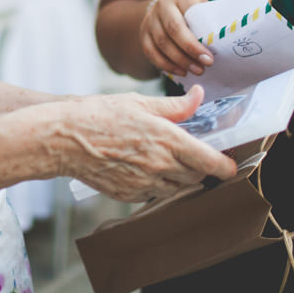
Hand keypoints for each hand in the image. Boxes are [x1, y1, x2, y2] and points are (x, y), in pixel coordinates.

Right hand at [50, 86, 236, 201]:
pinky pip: (155, 194)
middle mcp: (160, 165)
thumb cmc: (98, 115)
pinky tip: (145, 167)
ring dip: (181, 177)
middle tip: (194, 152)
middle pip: (198, 176)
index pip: (210, 161)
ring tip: (167, 158)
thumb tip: (198, 96)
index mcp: (166, 139)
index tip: (230, 163)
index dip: (226, 165)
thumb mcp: (139, 102)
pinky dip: (159, 184)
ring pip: (179, 188)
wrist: (63, 141)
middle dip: (202, 167)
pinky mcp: (130, 195)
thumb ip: (174, 106)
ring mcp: (145, 184)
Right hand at [139, 0, 213, 76]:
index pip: (188, 15)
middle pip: (173, 30)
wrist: (166, 9)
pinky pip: (151, 52)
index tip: (210, 57)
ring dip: (179, 60)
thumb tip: (224, 43)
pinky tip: (180, 72)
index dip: (198, 39)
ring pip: (161, 43)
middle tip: (204, 66)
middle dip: (189, 51)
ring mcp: (150, 20)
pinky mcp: (143, 34)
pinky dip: (165, 64)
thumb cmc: (193, 13)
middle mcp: (163, 5)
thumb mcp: (202, 8)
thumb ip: (209, 21)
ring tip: (195, 71)